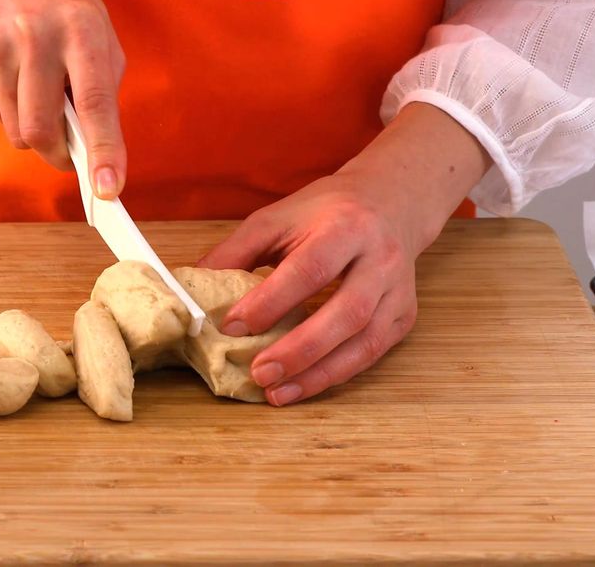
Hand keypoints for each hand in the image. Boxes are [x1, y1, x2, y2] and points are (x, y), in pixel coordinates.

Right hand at [0, 0, 126, 195]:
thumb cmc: (62, 6)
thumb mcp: (99, 30)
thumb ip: (102, 86)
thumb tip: (97, 149)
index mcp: (81, 29)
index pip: (93, 101)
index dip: (102, 149)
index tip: (107, 188)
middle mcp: (36, 37)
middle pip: (42, 130)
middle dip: (59, 155)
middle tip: (71, 153)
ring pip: (18, 133)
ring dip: (37, 131)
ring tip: (42, 93)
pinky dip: (14, 113)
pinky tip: (18, 79)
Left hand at [198, 103, 490, 405]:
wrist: (388, 202)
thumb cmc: (322, 213)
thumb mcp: (275, 219)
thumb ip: (234, 253)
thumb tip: (191, 290)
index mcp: (345, 227)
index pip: (310, 269)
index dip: (271, 301)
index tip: (232, 326)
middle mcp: (380, 259)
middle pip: (347, 311)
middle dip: (301, 348)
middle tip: (259, 372)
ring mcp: (397, 291)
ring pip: (365, 340)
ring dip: (320, 373)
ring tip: (277, 392)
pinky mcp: (403, 315)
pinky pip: (372, 353)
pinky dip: (336, 374)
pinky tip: (303, 387)